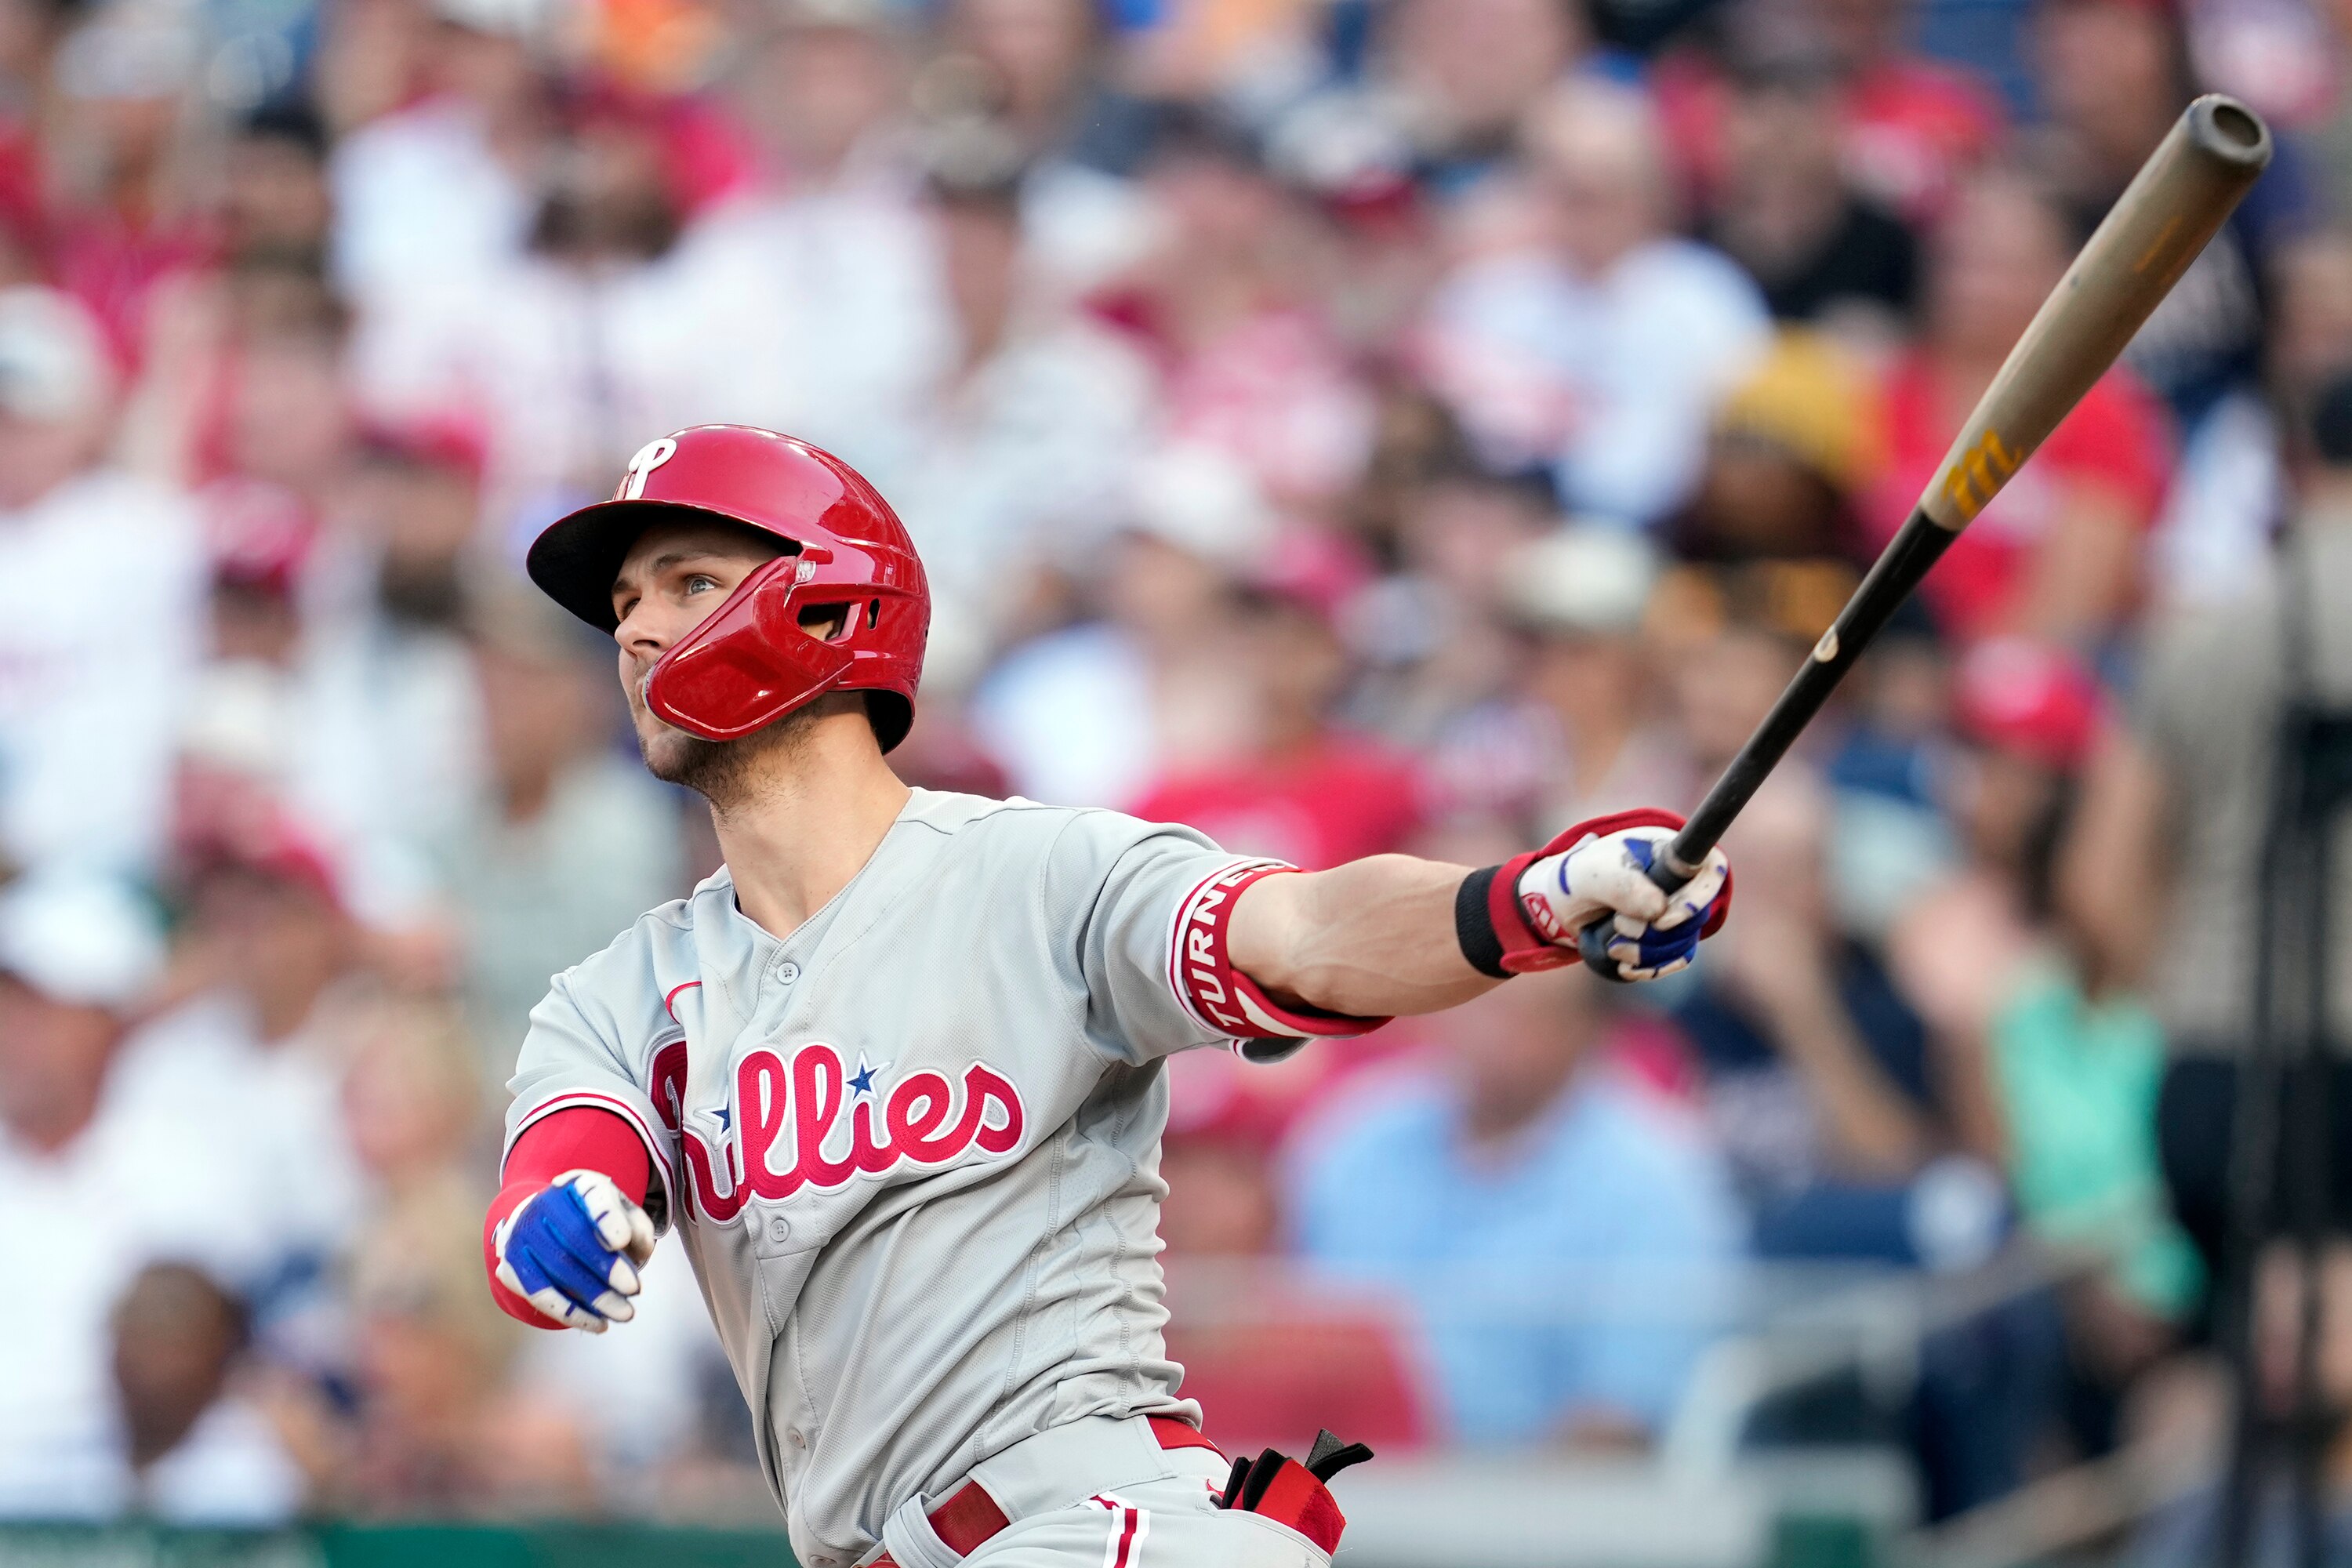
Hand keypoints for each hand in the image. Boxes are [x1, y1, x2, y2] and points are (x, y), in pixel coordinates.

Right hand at [492, 1169, 656, 1332]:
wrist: (546, 1226)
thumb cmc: (595, 1222)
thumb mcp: (623, 1215)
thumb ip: (638, 1227)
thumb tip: (638, 1250)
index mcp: (579, 1185)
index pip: (592, 1195)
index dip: (606, 1218)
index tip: (621, 1241)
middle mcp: (545, 1203)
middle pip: (574, 1236)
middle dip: (606, 1266)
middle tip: (633, 1289)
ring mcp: (523, 1233)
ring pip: (557, 1268)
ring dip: (593, 1296)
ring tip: (624, 1313)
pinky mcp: (511, 1264)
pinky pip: (540, 1293)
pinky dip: (570, 1312)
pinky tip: (598, 1324)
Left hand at [1517, 824, 1730, 981]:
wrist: (1558, 904)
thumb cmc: (1577, 877)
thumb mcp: (1592, 874)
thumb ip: (1624, 885)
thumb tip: (1659, 911)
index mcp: (1668, 852)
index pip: (1712, 869)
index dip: (1697, 898)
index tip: (1663, 919)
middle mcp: (1679, 882)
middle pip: (1696, 917)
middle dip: (1655, 933)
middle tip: (1619, 928)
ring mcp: (1675, 911)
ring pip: (1684, 943)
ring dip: (1648, 953)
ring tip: (1614, 948)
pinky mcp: (1666, 938)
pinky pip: (1675, 960)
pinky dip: (1650, 968)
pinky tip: (1624, 965)